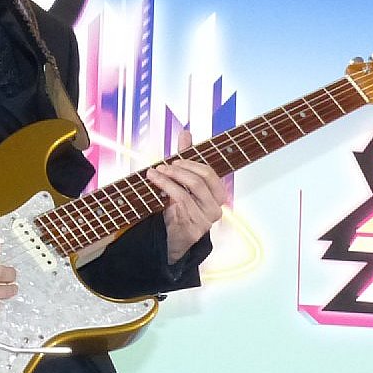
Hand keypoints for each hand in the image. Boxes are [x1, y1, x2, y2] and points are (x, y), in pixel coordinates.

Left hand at [145, 130, 226, 262]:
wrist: (172, 238)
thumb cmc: (179, 209)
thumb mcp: (182, 182)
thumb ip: (186, 159)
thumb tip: (186, 133)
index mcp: (217, 195)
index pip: (210, 174)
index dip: (192, 164)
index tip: (175, 159)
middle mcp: (216, 207)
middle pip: (202, 180)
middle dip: (180, 169)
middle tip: (163, 166)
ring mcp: (207, 219)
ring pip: (190, 190)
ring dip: (169, 178)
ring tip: (154, 173)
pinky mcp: (195, 228)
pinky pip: (181, 201)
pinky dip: (166, 188)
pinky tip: (156, 184)